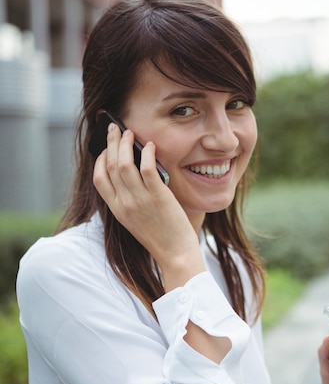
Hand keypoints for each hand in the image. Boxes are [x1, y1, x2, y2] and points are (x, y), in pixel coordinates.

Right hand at [93, 124, 204, 289]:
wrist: (175, 254)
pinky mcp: (158, 197)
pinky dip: (147, 153)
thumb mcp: (136, 221)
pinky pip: (147, 168)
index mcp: (117, 210)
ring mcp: (140, 200)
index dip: (101, 159)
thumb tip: (132, 174)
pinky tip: (151, 146)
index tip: (106, 148)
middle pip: (110, 165)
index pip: (99, 179)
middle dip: (111, 143)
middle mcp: (125, 203)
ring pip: (124, 163)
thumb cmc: (160, 237)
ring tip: (131, 133)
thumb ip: (130, 201)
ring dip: (126, 143)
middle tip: (115, 128)